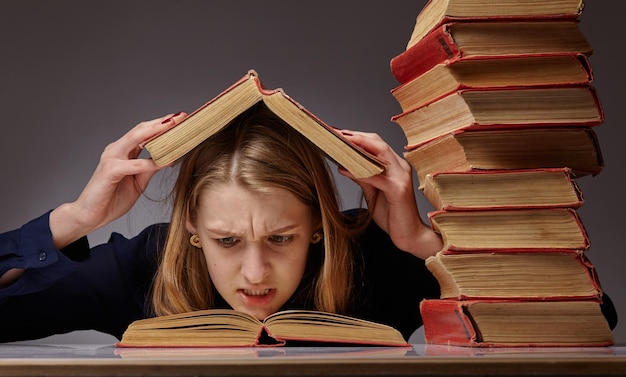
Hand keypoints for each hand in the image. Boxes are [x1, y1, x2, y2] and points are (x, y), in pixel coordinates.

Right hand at [49, 112, 185, 248]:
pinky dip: (151, 162)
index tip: (180, 119)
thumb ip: (149, 169)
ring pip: (136, 139)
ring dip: (156, 132)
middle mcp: (116, 150)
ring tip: (174, 128)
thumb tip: (167, 158)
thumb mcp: (138, 182)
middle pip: (141, 130)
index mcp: (123, 151)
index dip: (162, 125)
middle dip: (162, 122)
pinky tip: (165, 160)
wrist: (90, 216)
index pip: (145, 132)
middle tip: (181, 116)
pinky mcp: (109, 170)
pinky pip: (135, 164)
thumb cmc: (111, 198)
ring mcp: (111, 158)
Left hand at [338, 130, 441, 258]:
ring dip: (357, 147)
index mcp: (395, 166)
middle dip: (355, 136)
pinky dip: (360, 171)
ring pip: (379, 153)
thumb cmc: (392, 215)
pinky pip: (377, 177)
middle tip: (334, 134)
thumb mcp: (373, 193)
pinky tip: (345, 169)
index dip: (357, 136)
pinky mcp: (399, 190)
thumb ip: (363, 177)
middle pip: (378, 142)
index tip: (337, 133)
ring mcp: (401, 177)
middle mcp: (400, 167)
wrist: (410, 236)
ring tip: (338, 145)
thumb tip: (344, 165)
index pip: (376, 143)